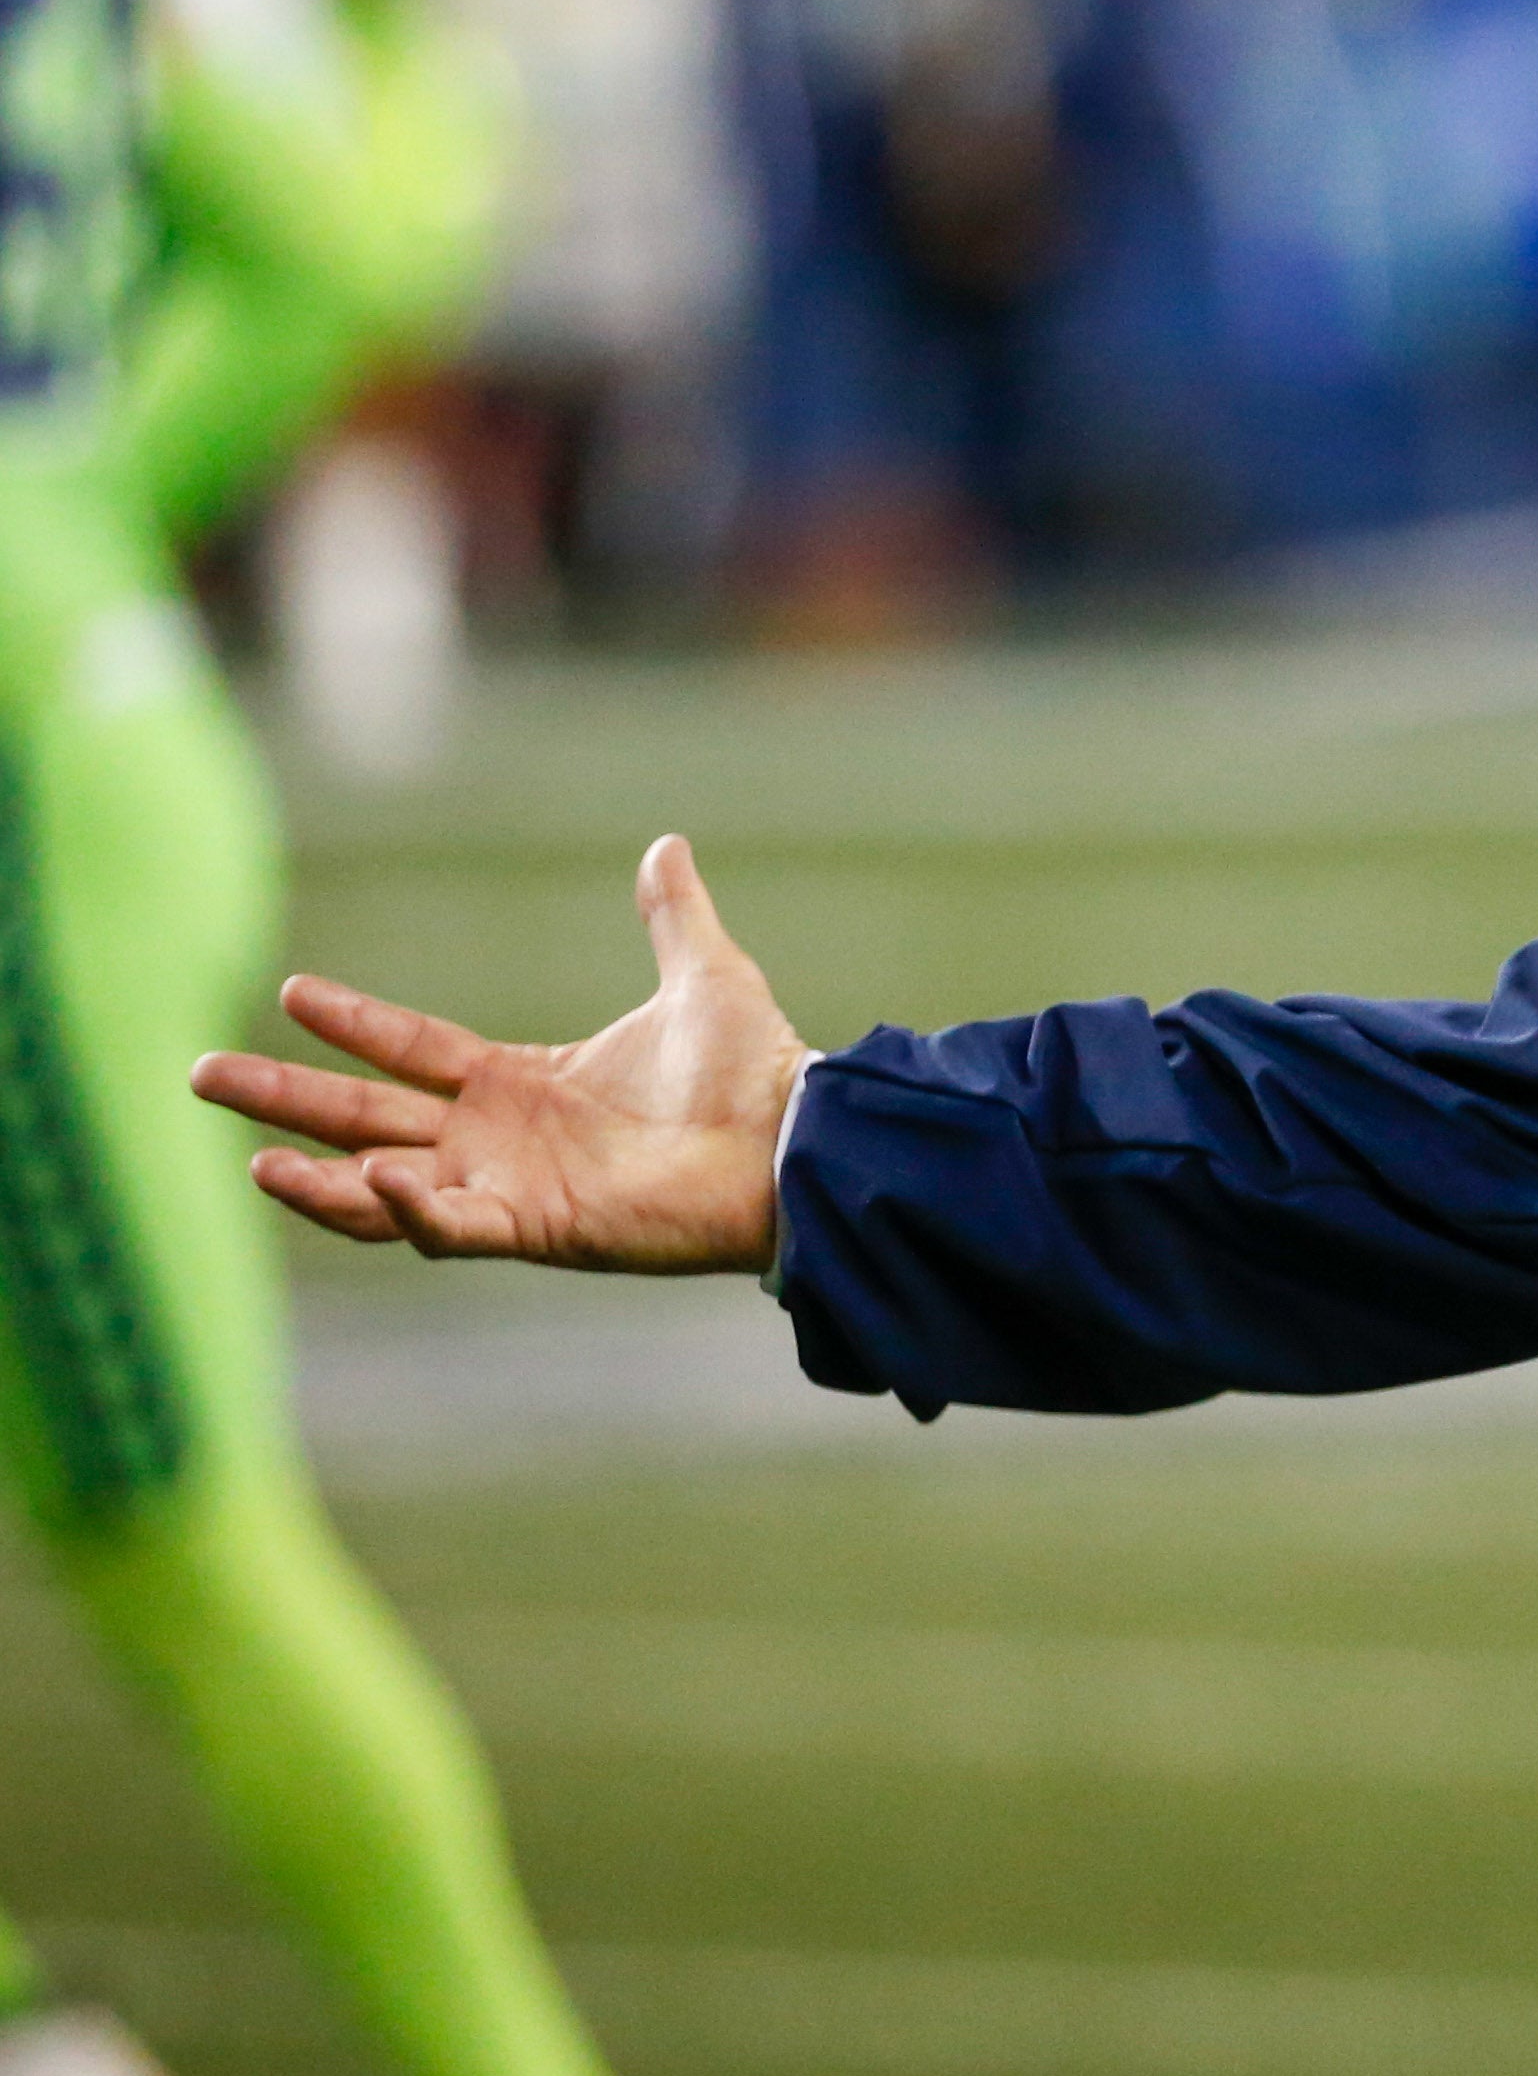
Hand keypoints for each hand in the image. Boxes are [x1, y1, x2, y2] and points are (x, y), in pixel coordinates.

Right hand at [192, 834, 808, 1273]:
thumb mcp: (705, 975)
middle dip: (285, 1099)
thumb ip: (672, 915)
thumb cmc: (756, 1073)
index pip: (413, 1051)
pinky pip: (451, 1229)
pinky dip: (406, 1211)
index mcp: (524, 1083)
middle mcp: (503, 1139)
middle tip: (199, 1074)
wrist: (800, 1139)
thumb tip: (667, 846)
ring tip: (253, 1160)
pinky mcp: (539, 1229)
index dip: (353, 1024)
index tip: (291, 990)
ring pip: (384, 1190)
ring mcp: (513, 1188)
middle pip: (366, 1118)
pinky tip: (365, 1182)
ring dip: (317, 1180)